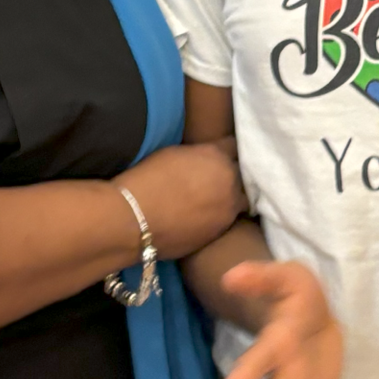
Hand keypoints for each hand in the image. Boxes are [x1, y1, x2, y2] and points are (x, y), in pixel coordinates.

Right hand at [118, 138, 245, 261]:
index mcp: (216, 156)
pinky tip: (210, 216)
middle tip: (222, 177)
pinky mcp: (222, 231)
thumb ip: (198, 155)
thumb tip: (204, 161)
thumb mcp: (174, 155)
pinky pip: (229, 219)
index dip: (228, 151)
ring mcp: (229, 208)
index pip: (234, 146)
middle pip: (243, 174)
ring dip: (233, 197)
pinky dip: (222, 216)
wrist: (135, 219)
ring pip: (242, 199)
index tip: (224, 153)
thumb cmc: (147, 180)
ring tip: (220, 199)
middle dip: (235, 174)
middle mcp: (229, 180)